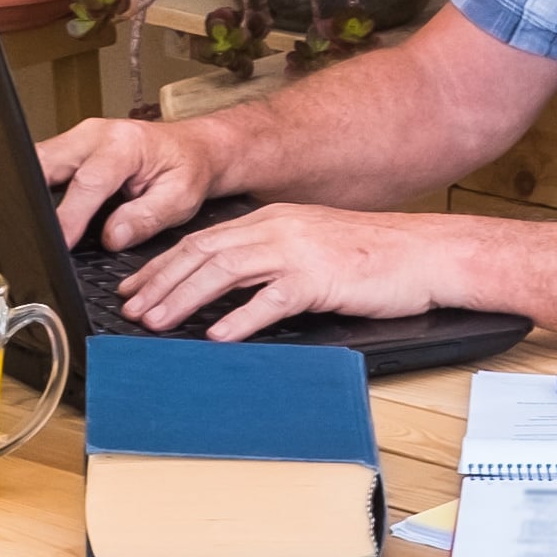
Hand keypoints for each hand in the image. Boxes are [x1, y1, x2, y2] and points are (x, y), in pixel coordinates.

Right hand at [39, 117, 226, 252]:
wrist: (192, 148)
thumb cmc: (187, 169)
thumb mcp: (180, 199)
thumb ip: (145, 219)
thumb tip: (112, 237)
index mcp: (125, 144)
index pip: (88, 183)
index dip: (70, 217)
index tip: (59, 243)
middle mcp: (96, 134)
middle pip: (47, 162)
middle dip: (34, 197)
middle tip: (34, 235)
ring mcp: (79, 137)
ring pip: (39, 160)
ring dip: (32, 191)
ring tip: (35, 227)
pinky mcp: (72, 147)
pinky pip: (44, 163)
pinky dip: (37, 187)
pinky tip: (41, 211)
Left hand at [117, 204, 460, 341]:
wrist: (425, 252)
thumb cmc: (372, 256)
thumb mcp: (311, 245)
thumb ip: (271, 260)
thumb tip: (228, 292)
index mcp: (272, 220)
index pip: (203, 240)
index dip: (162, 264)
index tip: (135, 287)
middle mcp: (277, 228)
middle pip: (202, 252)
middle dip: (160, 281)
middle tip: (131, 310)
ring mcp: (297, 251)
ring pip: (224, 271)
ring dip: (184, 298)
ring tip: (157, 322)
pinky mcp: (320, 278)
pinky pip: (270, 299)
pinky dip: (238, 318)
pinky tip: (217, 336)